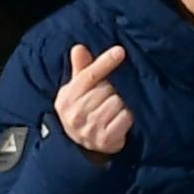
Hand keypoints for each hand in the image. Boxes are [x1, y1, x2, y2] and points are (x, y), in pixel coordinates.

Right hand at [54, 43, 134, 157]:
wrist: (83, 145)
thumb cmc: (82, 111)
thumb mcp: (77, 89)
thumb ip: (81, 68)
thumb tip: (79, 48)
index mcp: (66, 98)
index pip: (89, 75)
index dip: (105, 62)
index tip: (120, 51)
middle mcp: (75, 114)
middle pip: (106, 89)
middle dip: (112, 89)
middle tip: (109, 96)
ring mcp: (89, 129)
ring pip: (117, 102)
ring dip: (120, 103)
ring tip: (113, 109)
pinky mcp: (105, 140)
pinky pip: (125, 117)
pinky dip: (127, 116)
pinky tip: (119, 119)